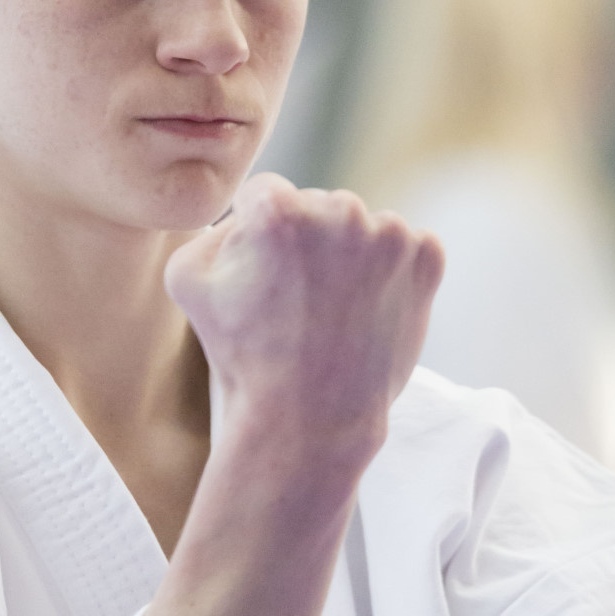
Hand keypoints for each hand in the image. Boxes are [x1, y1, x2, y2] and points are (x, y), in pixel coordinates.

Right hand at [165, 172, 443, 476]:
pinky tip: (364, 307)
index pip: (264, 193)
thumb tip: (246, 212)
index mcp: (279, 210)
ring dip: (349, 253)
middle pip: (316, 205)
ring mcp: (389, 234)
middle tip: (297, 298)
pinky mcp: (426, 258)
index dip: (255, 234)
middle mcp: (339, 209)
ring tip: (331, 308)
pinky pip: (404, 244)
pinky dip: (389, 269)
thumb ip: (209, 224)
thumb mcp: (188, 281)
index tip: (261, 273)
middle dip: (306, 241)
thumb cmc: (243, 355)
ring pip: (360, 225)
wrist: (311, 421)